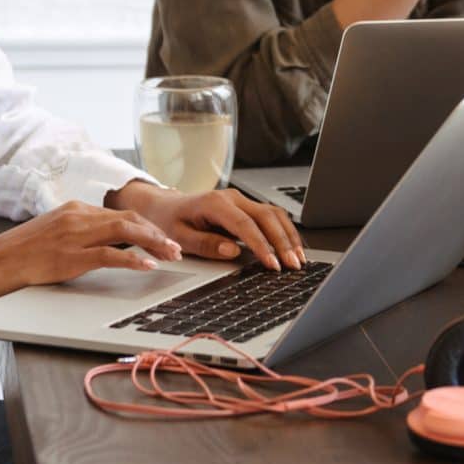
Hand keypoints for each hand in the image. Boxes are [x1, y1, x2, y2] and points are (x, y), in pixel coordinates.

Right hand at [0, 199, 182, 298]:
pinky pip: (109, 255)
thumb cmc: (14, 256)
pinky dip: (133, 260)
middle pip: (129, 219)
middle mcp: (76, 215)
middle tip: (177, 247)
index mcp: (73, 209)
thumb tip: (102, 244)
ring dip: (153, 243)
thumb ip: (75, 234)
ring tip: (172, 255)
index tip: (162, 237)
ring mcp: (73, 235)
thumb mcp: (50, 235)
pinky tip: (148, 266)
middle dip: (156, 232)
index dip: (145, 226)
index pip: (119, 214)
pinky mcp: (69, 257)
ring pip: (126, 232)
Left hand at [114, 180, 305, 271]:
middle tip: (293, 265)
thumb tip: (233, 251)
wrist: (165, 206)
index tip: (272, 263)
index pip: (245, 224)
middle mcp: (232, 198)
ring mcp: (241, 200)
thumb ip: (206, 244)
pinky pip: (271, 216)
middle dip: (282, 242)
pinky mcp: (247, 207)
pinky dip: (284, 231)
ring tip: (298, 259)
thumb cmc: (170, 221)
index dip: (261, 245)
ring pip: (274, 214)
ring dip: (288, 236)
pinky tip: (292, 247)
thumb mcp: (179, 237)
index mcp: (215, 203)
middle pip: (267, 216)